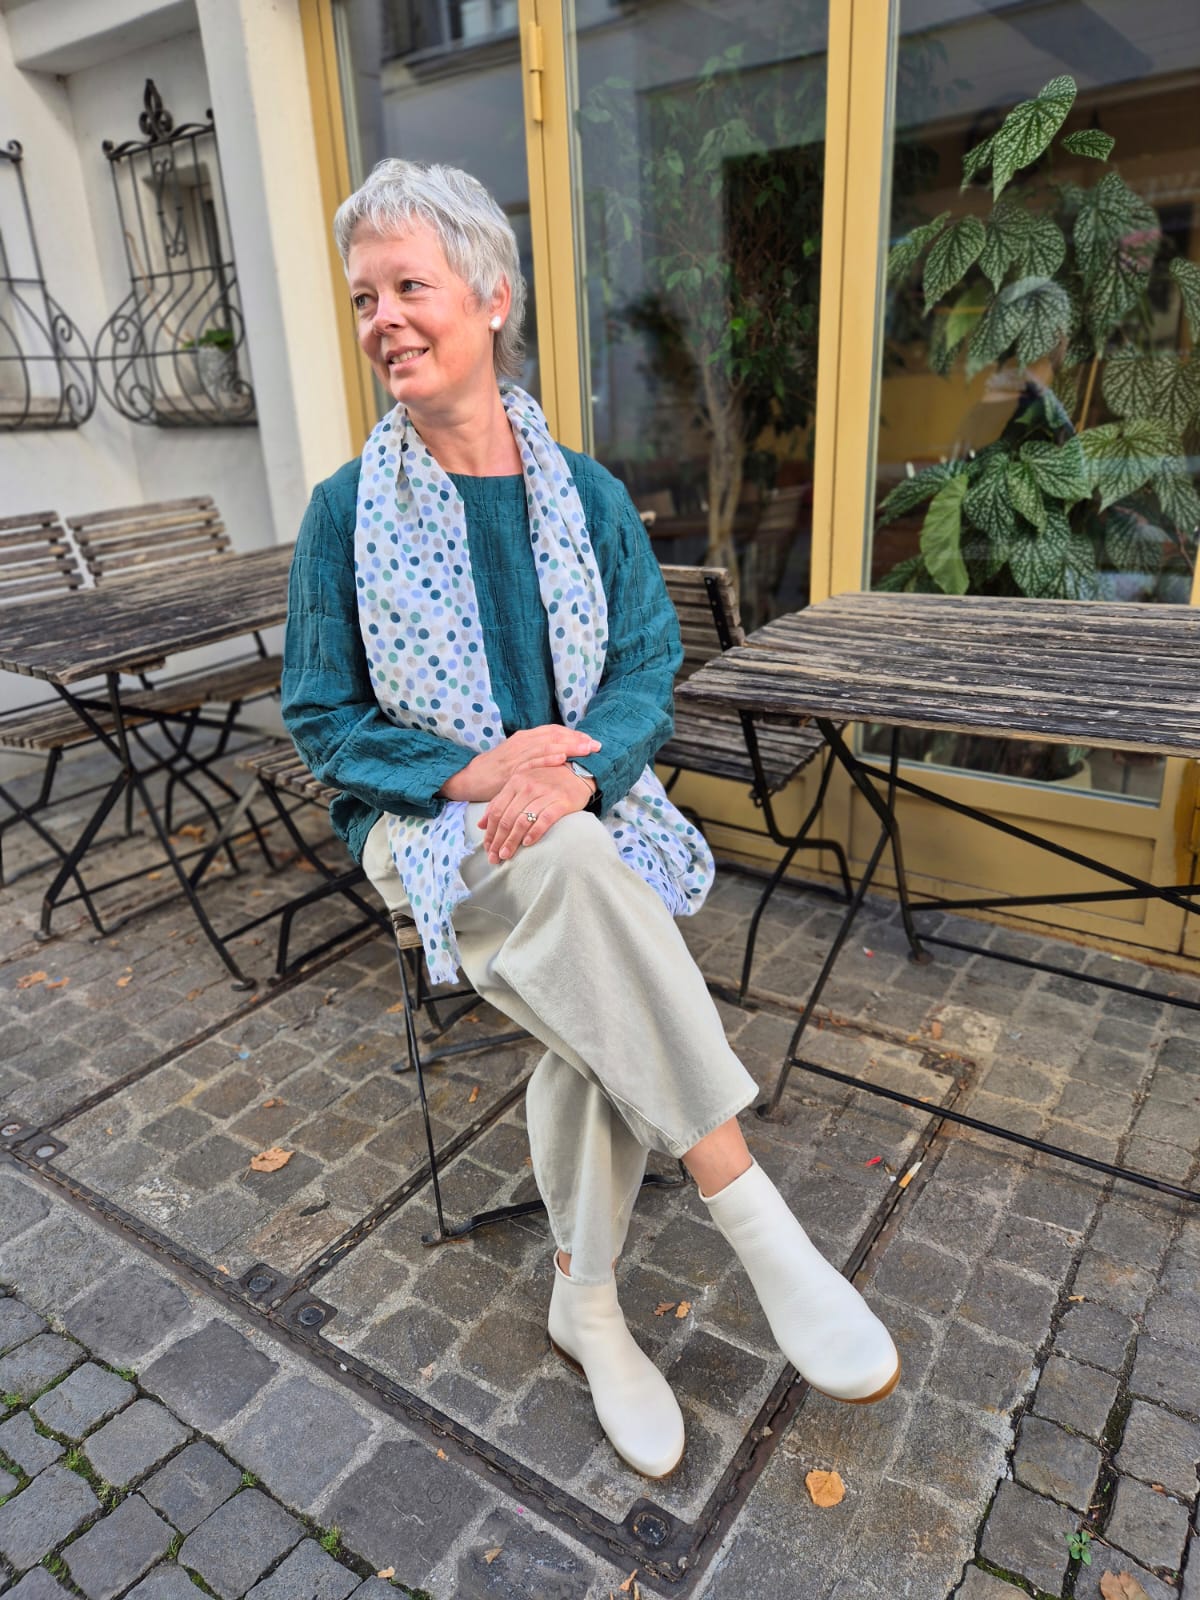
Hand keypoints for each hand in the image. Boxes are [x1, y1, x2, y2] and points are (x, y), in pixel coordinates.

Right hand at [439, 726, 599, 803]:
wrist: (472, 777)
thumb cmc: (498, 769)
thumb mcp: (519, 756)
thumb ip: (537, 753)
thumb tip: (561, 755)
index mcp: (525, 738)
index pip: (554, 731)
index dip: (573, 735)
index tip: (591, 740)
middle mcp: (522, 742)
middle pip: (554, 736)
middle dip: (577, 740)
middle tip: (596, 745)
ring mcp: (517, 755)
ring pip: (546, 746)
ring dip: (568, 747)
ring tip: (586, 750)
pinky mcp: (511, 769)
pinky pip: (532, 762)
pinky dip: (547, 759)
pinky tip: (561, 759)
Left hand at [479, 764, 596, 862]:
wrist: (577, 772)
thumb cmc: (546, 782)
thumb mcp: (520, 786)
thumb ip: (500, 802)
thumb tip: (481, 824)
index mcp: (515, 782)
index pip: (497, 811)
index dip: (490, 832)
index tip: (487, 848)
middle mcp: (528, 786)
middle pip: (507, 818)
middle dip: (499, 841)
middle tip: (494, 857)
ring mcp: (545, 793)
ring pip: (523, 821)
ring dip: (512, 841)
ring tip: (506, 855)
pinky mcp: (562, 801)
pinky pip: (545, 819)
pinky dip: (534, 832)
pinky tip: (527, 844)